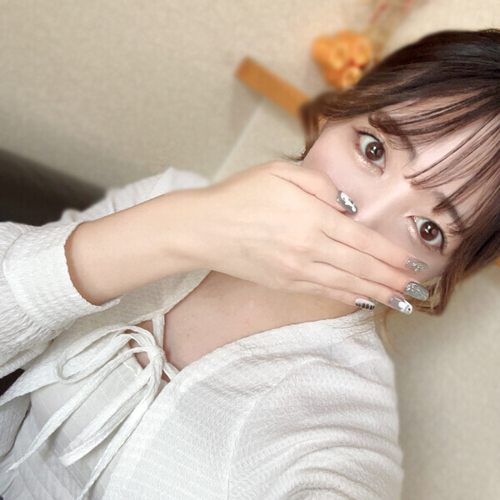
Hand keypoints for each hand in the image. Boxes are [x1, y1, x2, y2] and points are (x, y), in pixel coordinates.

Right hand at [191, 160, 428, 312]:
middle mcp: (310, 248)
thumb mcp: (282, 173)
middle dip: (393, 278)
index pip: (363, 240)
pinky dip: (348, 297)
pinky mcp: (285, 283)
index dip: (391, 254)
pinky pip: (324, 292)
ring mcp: (297, 270)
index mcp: (313, 218)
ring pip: (347, 283)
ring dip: (378, 292)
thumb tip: (346, 208)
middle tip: (419, 290)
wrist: (205, 228)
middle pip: (361, 266)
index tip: (413, 263)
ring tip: (402, 302)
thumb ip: (321, 186)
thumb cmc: (240, 195)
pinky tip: (364, 301)